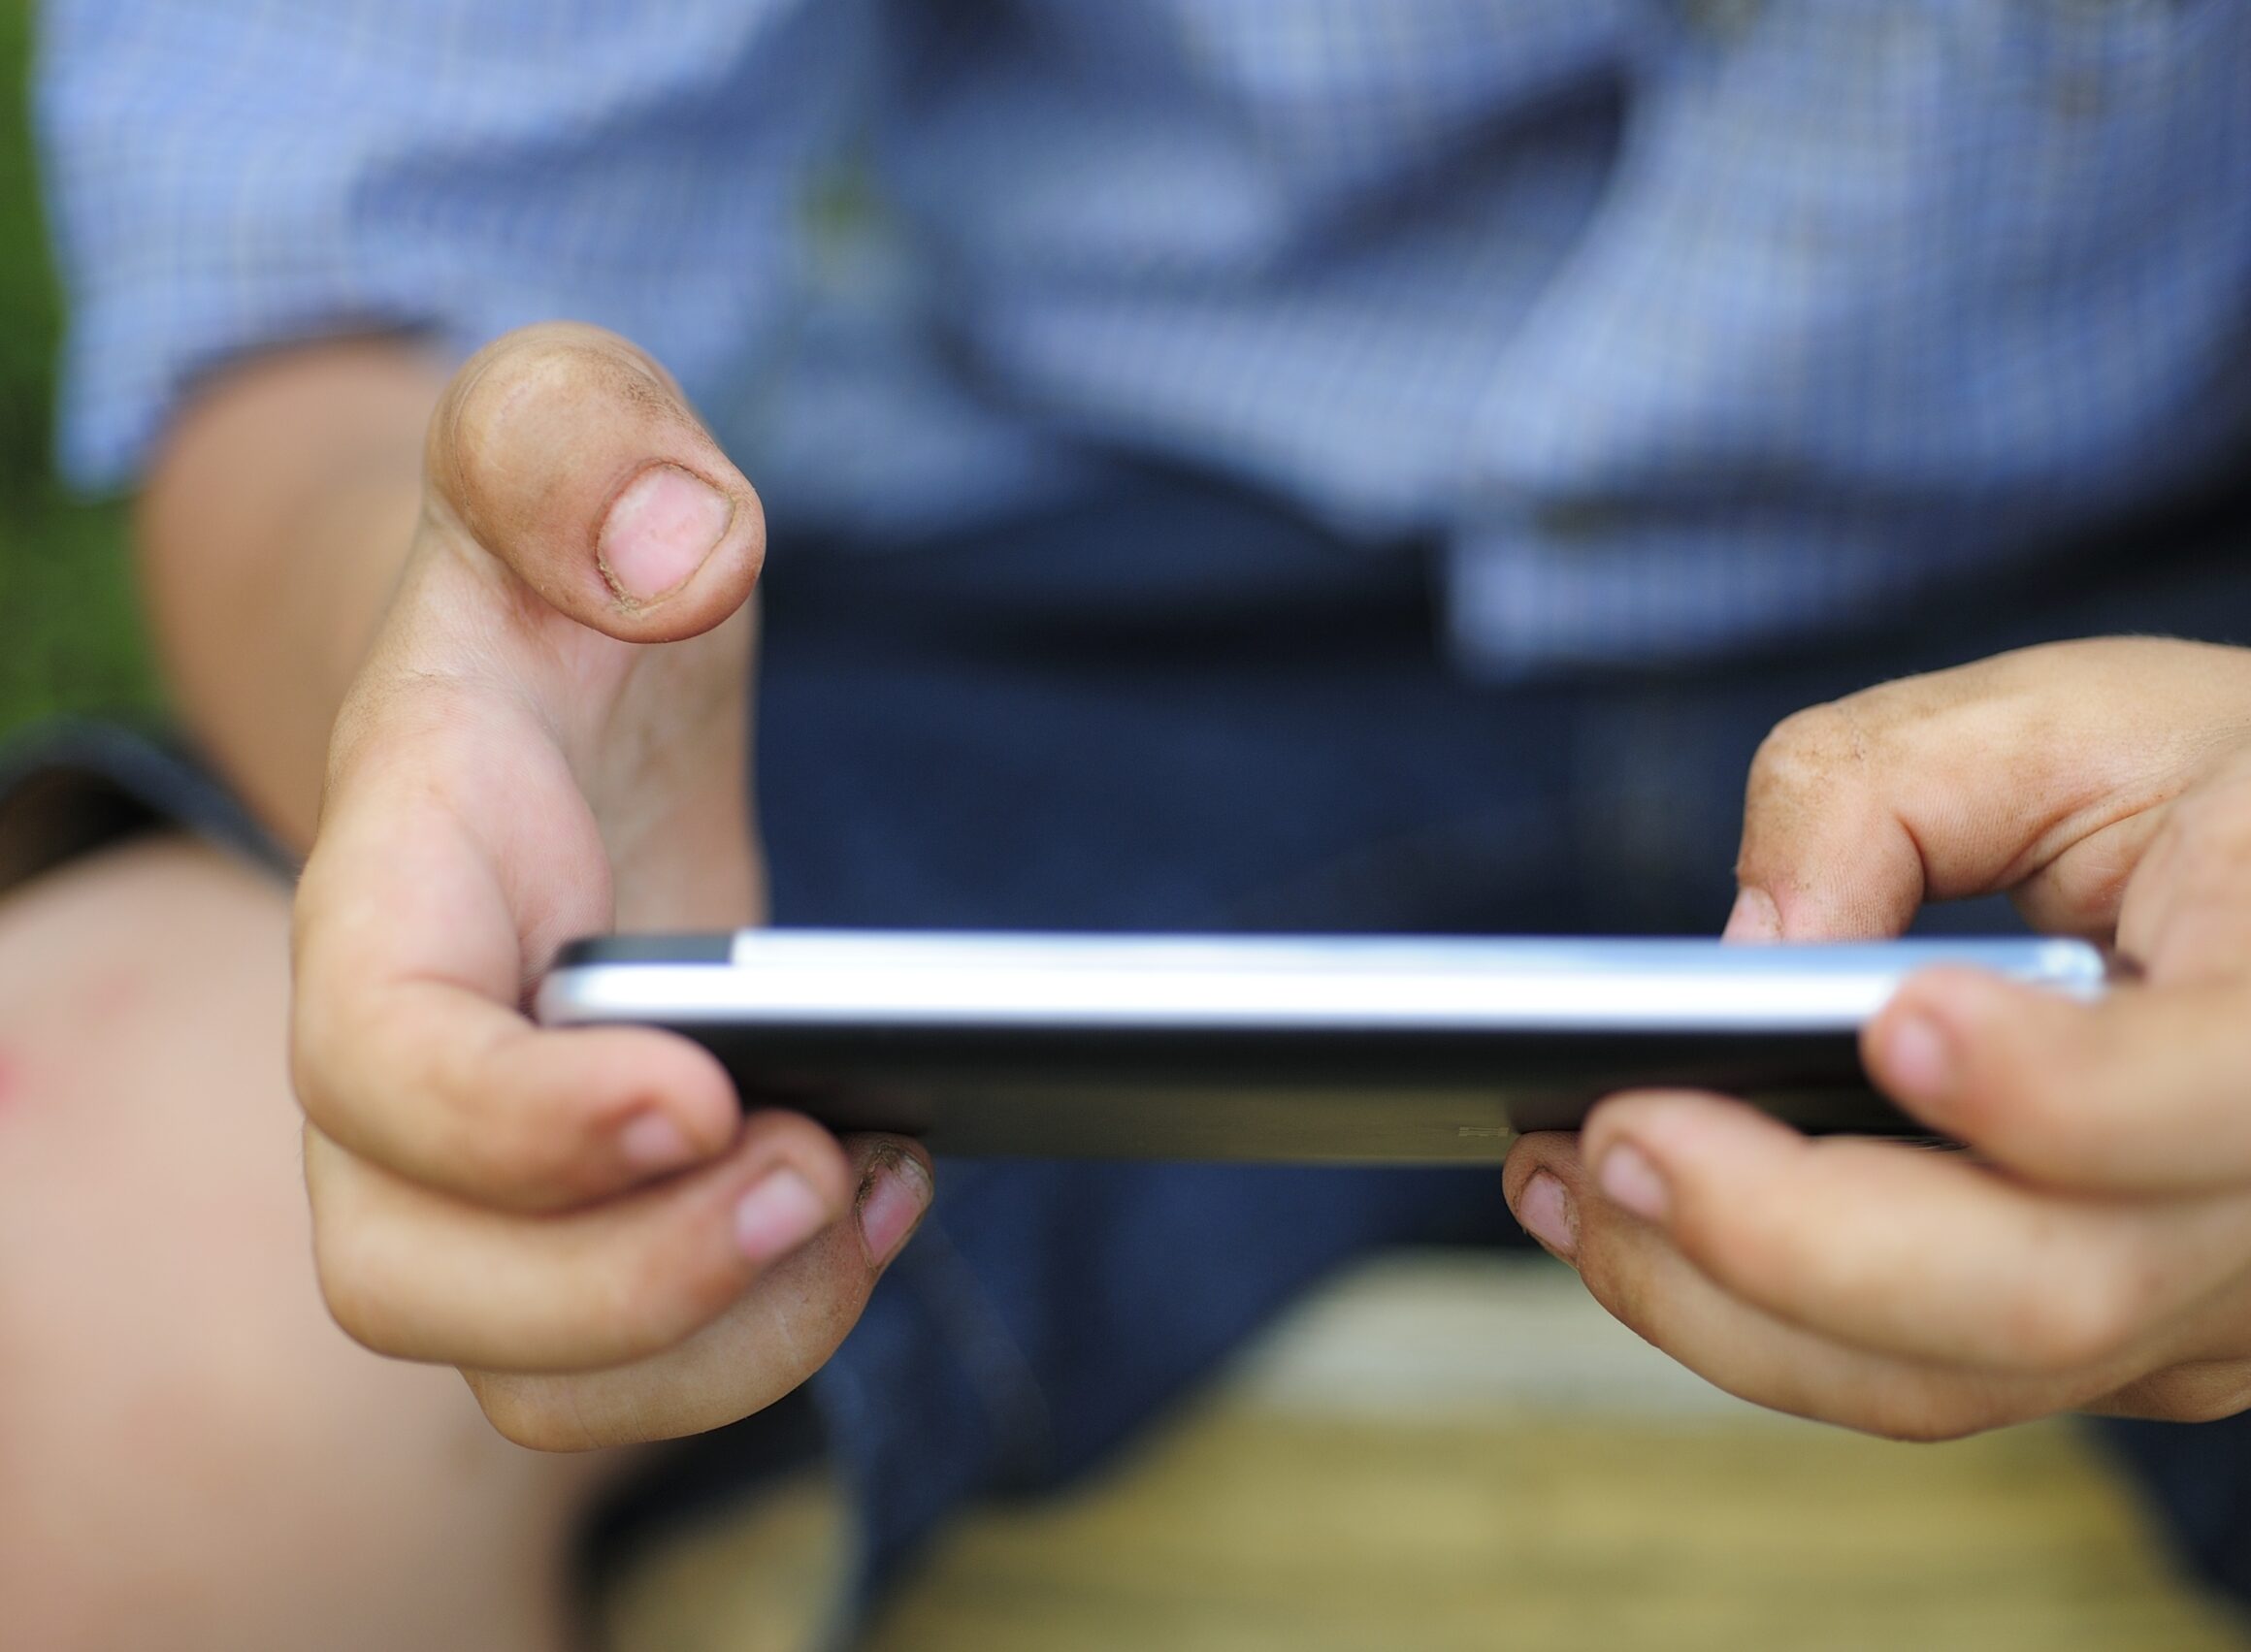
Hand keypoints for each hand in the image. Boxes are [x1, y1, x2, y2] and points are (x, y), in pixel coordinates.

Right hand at [292, 324, 932, 1449]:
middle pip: (410, 1279)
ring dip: (714, 1339)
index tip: (704, 1089)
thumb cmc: (558, 554)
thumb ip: (577, 439)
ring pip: (528, 1365)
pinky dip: (761, 1330)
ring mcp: (493, 1148)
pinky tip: (881, 1189)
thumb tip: (671, 550)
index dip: (512, 1120)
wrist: (556, 666)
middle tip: (819, 1162)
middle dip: (627, 1282)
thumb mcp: (560, 426)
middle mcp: (406, 1047)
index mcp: (396, 864)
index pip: (369, 1053)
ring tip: (869, 1190)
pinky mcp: (601, 1194)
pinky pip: (635, 1352)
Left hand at [1506, 638, 2250, 1437]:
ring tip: (1565, 1183)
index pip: (2246, 1087)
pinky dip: (1769, 1322)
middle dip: (1792, 1237)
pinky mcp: (2149, 1352)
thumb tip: (1736, 957)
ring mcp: (2230, 1303)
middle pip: (2055, 1297)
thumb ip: (1886, 785)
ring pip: (1971, 1383)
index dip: (2060, 1089)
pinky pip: (1948, 1379)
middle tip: (1607, 1132)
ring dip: (1729, 1307)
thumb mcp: (2085, 707)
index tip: (1885, 1020)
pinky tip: (1639, 1223)